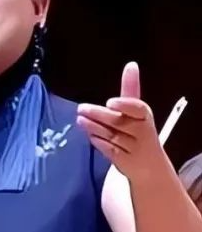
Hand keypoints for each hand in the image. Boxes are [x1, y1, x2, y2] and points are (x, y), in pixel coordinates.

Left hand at [77, 62, 166, 181]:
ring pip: (112, 135)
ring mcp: (134, 148)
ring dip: (94, 127)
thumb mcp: (136, 111)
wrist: (151, 166)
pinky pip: (110, 150)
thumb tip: (131, 65)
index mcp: (145, 116)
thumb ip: (130, 89)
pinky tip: (90, 136)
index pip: (138, 109)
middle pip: (119, 122)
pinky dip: (99, 143)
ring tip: (80, 119)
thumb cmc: (139, 132)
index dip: (124, 105)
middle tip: (81, 108)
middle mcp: (142, 131)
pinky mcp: (124, 161)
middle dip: (99, 115)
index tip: (111, 102)